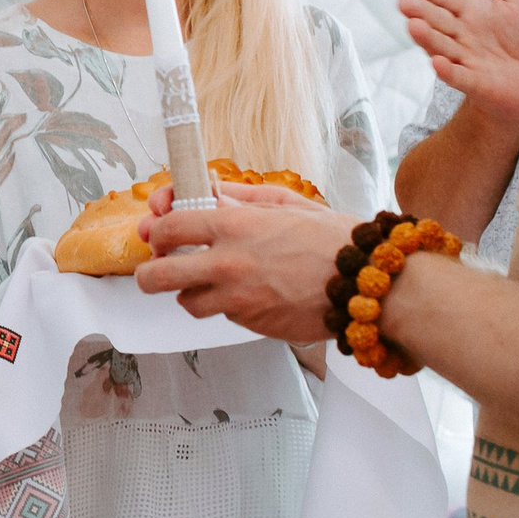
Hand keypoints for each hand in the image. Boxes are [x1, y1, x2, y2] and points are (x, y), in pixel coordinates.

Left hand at [134, 179, 353, 342]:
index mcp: (233, 226)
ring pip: (188, 302)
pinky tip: (253, 293)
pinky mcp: (252, 325)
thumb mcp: (284, 204)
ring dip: (193, 293)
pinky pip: (224, 315)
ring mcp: (237, 299)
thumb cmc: (332, 239)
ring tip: (211, 282)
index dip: (158, 229)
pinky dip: (230, 306)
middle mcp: (227, 264)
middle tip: (156, 270)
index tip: (159, 231)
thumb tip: (206, 192)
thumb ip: (238, 199)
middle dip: (150, 274)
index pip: (169, 226)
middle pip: (158, 276)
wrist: (368, 283)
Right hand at [396, 0, 518, 126]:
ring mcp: (465, 60)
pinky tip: (437, 63)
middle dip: (422, 12)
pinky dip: (448, 72)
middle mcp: (462, 36)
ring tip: (413, 26)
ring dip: (428, 38)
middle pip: (438, 22)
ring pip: (443, 47)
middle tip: (404, 2)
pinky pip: (460, 77)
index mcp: (469, 13)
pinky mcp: (475, 83)